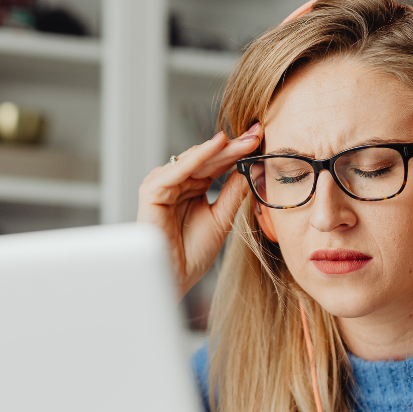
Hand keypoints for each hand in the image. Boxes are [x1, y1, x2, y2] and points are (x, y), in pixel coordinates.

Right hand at [136, 124, 260, 296]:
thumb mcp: (221, 218)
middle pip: (207, 158)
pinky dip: (198, 157)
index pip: (216, 164)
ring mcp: (162, 185)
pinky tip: (217, 145)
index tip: (261, 139)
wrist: (175, 278)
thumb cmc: (192, 254)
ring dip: (220, 149)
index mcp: (190, 187)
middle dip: (233, 146)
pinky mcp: (152, 191)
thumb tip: (251, 167)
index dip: (238, 152)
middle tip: (257, 133)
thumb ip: (232, 193)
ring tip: (244, 140)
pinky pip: (178, 169)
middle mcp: (175, 182)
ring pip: (195, 159)